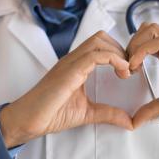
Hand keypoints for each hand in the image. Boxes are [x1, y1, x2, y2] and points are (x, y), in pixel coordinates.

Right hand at [0, 31, 132, 147]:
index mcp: (76, 65)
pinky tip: (122, 72)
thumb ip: (108, 114)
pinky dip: (113, 59)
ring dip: (119, 53)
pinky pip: (95, 55)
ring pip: (99, 41)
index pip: (100, 45)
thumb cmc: (51, 114)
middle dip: (121, 49)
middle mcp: (73, 59)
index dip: (119, 53)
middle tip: (130, 70)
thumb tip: (129, 121)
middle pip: (101, 37)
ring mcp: (70, 63)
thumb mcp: (87, 113)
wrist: (28, 121)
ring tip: (126, 72)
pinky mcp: (69, 71)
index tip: (129, 71)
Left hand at [127, 23, 158, 127]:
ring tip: (130, 66)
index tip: (125, 72)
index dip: (130, 52)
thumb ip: (154, 108)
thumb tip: (135, 121)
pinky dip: (143, 50)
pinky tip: (136, 65)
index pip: (144, 41)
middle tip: (124, 68)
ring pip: (150, 29)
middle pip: (144, 29)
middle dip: (128, 46)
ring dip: (134, 45)